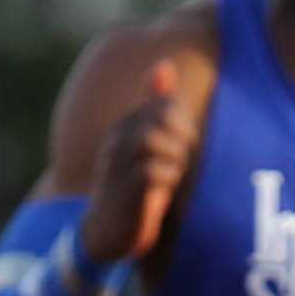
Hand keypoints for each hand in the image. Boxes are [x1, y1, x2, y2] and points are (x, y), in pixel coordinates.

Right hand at [80, 60, 198, 268]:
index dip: (186, 124)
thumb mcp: (149, 146)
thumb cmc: (135, 189)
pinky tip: (168, 187)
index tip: (188, 146)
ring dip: (176, 156)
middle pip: (161, 118)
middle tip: (185, 160)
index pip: (164, 106)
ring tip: (176, 173)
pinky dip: (168, 177)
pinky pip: (149, 172)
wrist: (106, 232)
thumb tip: (165, 63)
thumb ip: (157, 109)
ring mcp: (118, 164)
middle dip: (184, 138)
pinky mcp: (123, 191)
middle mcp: (118, 140)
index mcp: (127, 126)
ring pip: (152, 140)